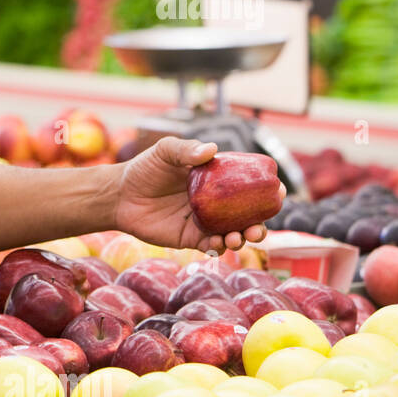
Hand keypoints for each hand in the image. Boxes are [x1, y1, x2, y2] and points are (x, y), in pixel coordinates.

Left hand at [112, 138, 283, 253]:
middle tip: (260, 225)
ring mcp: (204, 221)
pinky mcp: (189, 238)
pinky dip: (219, 247)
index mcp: (216, 181)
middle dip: (260, 223)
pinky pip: (210, 245)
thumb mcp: (165, 151)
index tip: (278, 193)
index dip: (266, 191)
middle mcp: (215, 203)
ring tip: (238, 237)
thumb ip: (187, 149)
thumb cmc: (144, 168)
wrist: (119, 194)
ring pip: (232, 233)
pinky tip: (218, 244)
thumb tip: (211, 150)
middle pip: (247, 215)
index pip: (247, 186)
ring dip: (242, 238)